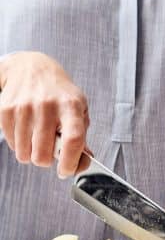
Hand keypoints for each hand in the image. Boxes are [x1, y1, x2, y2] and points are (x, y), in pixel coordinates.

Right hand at [0, 52, 89, 176]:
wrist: (32, 68)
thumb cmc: (59, 94)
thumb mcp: (78, 108)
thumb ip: (81, 136)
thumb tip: (82, 163)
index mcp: (71, 105)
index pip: (73, 139)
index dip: (70, 162)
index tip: (67, 171)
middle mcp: (48, 105)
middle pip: (43, 153)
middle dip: (46, 161)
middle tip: (49, 152)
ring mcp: (25, 107)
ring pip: (25, 153)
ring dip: (31, 154)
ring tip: (37, 140)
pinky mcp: (7, 109)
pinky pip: (12, 144)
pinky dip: (19, 145)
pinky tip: (26, 132)